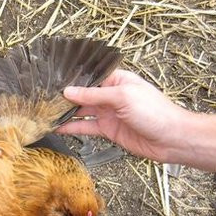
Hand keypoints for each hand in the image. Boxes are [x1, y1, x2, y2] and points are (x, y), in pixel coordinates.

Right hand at [56, 70, 190, 162]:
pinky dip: (72, 127)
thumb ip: (94, 95)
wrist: (172, 139)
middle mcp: (112, 95)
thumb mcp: (123, 97)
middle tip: (43, 96)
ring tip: (46, 112)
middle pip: (83, 93)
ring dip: (66, 112)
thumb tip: (69, 91)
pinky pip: (86, 126)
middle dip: (65, 95)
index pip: (90, 76)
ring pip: (82, 110)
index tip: (53, 78)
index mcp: (118, 80)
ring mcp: (109, 113)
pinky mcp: (108, 129)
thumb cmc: (155, 112)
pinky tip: (58, 127)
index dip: (73, 77)